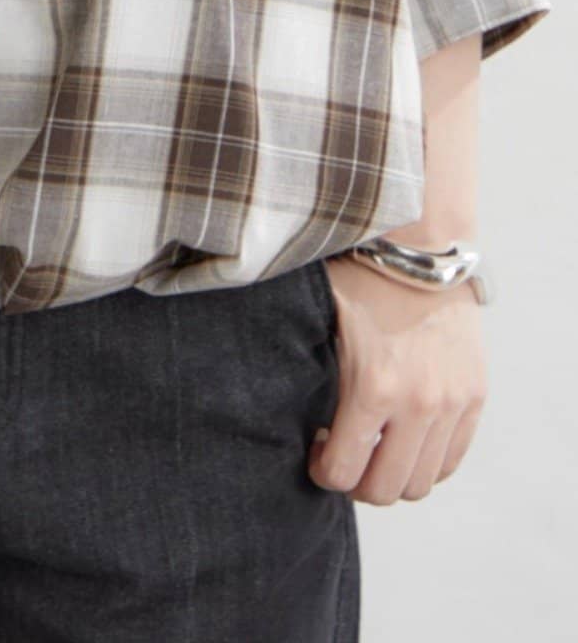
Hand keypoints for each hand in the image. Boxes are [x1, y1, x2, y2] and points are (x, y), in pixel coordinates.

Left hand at [308, 254, 486, 502]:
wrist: (420, 249)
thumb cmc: (358, 278)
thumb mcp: (320, 320)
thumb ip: (302, 367)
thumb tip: (265, 400)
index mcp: (373, 387)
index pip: (343, 472)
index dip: (322, 473)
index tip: (315, 455)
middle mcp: (418, 405)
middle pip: (386, 490)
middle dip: (357, 483)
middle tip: (343, 458)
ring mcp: (451, 404)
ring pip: (421, 482)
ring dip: (393, 477)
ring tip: (374, 448)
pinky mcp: (474, 398)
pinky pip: (451, 459)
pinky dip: (427, 461)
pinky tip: (402, 438)